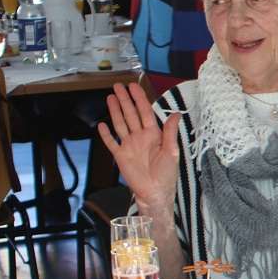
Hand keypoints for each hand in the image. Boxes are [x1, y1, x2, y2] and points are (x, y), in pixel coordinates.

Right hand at [97, 82, 179, 214]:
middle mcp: (140, 137)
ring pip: (120, 123)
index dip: (139, 98)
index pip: (145, 111)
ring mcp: (129, 145)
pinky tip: (102, 124)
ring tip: (110, 97)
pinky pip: (111, 142)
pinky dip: (106, 134)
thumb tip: (175, 114)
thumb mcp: (172, 152)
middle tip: (117, 86)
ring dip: (115, 111)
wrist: (154, 192)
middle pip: (130, 114)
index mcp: (154, 134)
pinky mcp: (120, 155)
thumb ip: (170, 132)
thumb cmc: (167, 174)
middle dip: (124, 100)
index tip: (133, 86)